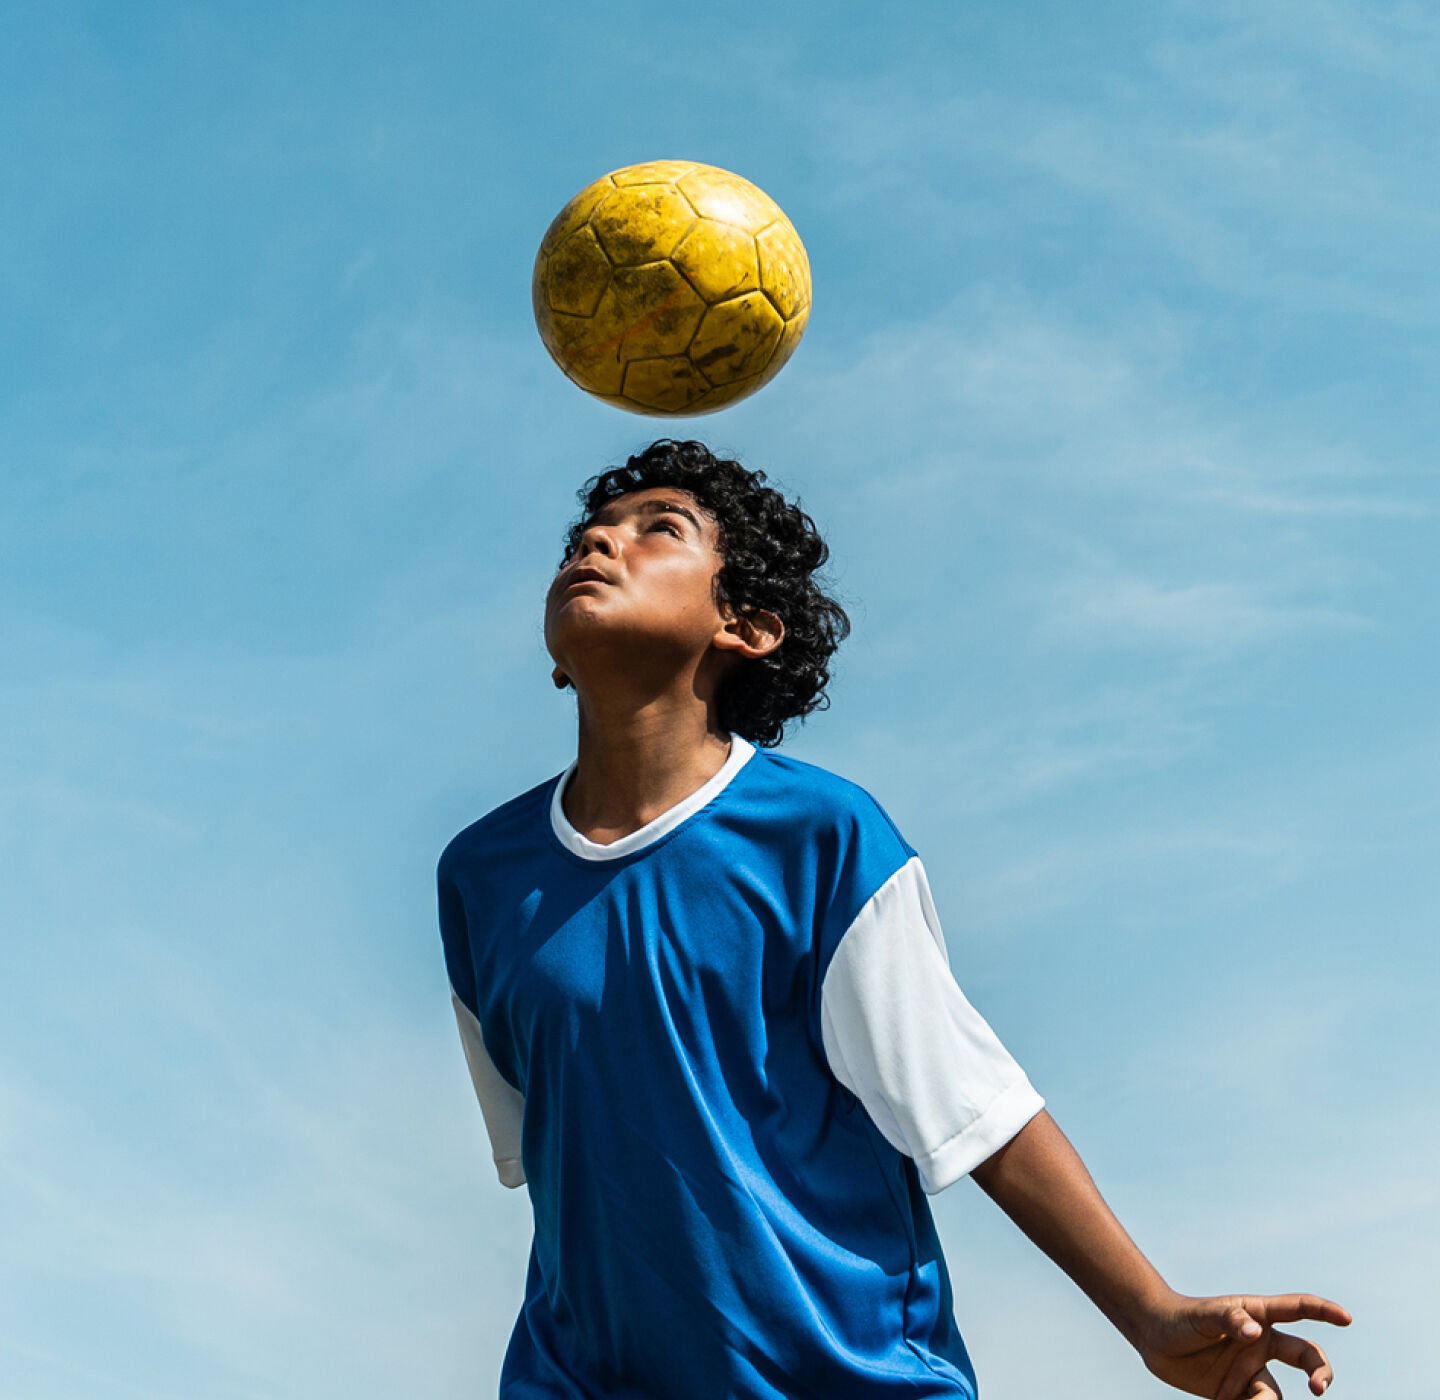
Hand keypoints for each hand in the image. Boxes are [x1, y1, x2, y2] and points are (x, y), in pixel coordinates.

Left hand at [1136, 1293, 1351, 1399]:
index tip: (1347, 1319)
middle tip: (1318, 1389)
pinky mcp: (1238, 1393)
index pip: (1298, 1309)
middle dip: (1321, 1373)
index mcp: (1257, 1314)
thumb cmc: (1180, 1318)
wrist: (1153, 1339)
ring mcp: (1251, 1369)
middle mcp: (1262, 1343)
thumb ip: (1228, 1320)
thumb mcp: (1202, 1316)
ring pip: (1275, 1395)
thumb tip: (1254, 1332)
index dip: (1324, 1311)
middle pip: (1306, 1356)